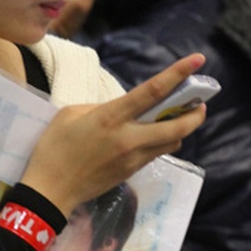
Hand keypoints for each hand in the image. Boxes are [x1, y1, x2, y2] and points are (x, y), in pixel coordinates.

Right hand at [21, 53, 206, 214]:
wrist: (50, 190)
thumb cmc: (53, 148)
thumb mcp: (70, 114)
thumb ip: (100, 108)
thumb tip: (120, 109)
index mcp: (112, 118)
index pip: (153, 92)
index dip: (178, 74)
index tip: (198, 60)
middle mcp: (129, 138)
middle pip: (176, 126)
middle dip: (194, 115)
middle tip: (200, 105)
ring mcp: (132, 159)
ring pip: (171, 143)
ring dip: (179, 130)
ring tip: (176, 120)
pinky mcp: (130, 173)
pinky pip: (156, 154)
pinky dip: (161, 142)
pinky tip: (152, 136)